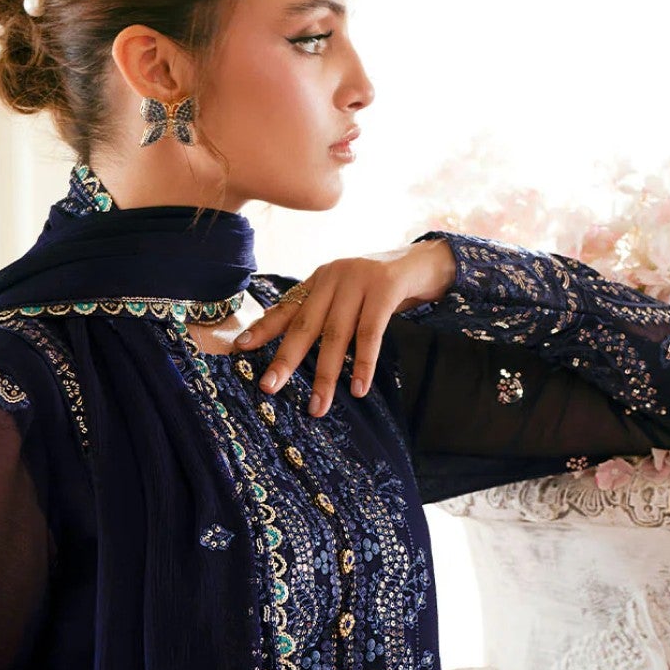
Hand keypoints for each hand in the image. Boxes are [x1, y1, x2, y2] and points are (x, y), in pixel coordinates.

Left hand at [232, 237, 456, 416]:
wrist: (428, 262)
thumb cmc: (385, 288)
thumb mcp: (350, 297)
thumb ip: (328, 315)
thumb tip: (302, 353)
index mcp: (321, 280)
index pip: (288, 307)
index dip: (264, 328)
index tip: (241, 349)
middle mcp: (333, 276)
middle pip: (305, 324)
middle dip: (286, 359)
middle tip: (270, 388)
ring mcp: (359, 280)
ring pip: (336, 334)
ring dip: (326, 374)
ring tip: (318, 407)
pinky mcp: (385, 288)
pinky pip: (370, 332)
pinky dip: (363, 363)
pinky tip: (358, 388)